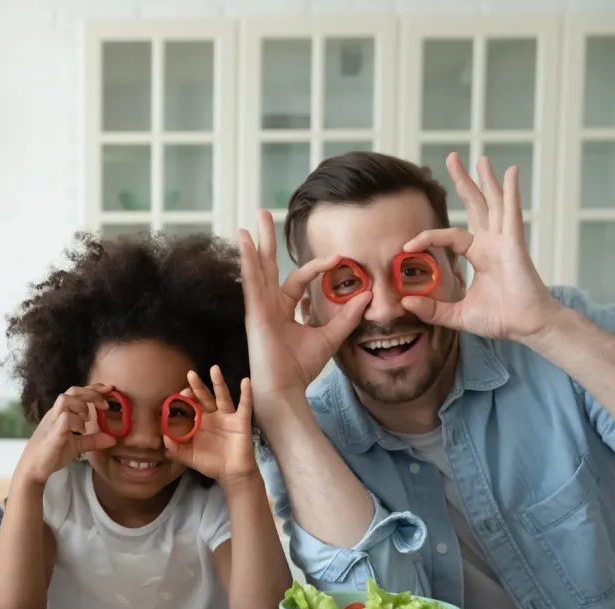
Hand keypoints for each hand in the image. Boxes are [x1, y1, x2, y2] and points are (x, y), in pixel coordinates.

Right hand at [15, 384, 116, 487]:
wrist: (32, 468)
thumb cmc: (52, 454)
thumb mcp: (77, 445)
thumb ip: (93, 440)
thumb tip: (113, 439)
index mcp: (61, 413)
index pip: (76, 393)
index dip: (93, 388)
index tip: (108, 388)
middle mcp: (56, 413)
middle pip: (72, 391)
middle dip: (91, 393)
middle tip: (105, 405)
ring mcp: (53, 421)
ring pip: (65, 399)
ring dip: (81, 405)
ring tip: (88, 419)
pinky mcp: (53, 432)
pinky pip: (65, 418)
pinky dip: (77, 422)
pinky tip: (82, 431)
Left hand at [164, 367, 257, 483]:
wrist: (231, 474)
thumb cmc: (209, 463)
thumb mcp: (188, 457)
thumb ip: (175, 449)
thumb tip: (163, 438)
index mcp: (199, 422)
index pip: (190, 405)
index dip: (184, 399)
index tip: (178, 395)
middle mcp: (212, 416)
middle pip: (204, 397)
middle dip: (197, 386)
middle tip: (190, 374)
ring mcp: (227, 417)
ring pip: (222, 396)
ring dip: (218, 382)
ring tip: (214, 369)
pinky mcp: (241, 422)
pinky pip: (244, 406)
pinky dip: (246, 394)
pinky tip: (245, 382)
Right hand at [238, 211, 371, 399]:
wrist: (284, 388)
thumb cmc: (301, 367)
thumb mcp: (331, 337)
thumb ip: (347, 316)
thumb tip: (368, 295)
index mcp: (283, 308)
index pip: (299, 279)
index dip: (319, 266)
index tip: (340, 258)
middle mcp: (268, 304)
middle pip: (268, 265)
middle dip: (267, 240)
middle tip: (265, 214)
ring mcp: (259, 306)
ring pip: (257, 269)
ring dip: (255, 244)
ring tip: (252, 221)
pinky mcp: (254, 311)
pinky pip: (252, 281)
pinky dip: (248, 261)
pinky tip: (245, 243)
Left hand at [400, 153, 557, 340]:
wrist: (526, 327)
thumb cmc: (500, 319)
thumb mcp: (457, 315)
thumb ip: (432, 309)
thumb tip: (406, 303)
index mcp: (480, 255)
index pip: (449, 236)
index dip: (427, 237)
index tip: (406, 247)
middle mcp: (492, 243)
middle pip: (476, 205)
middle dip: (465, 182)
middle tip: (452, 158)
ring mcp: (505, 241)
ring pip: (493, 203)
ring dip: (486, 180)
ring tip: (480, 158)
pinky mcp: (514, 244)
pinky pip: (510, 213)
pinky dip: (510, 192)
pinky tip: (510, 173)